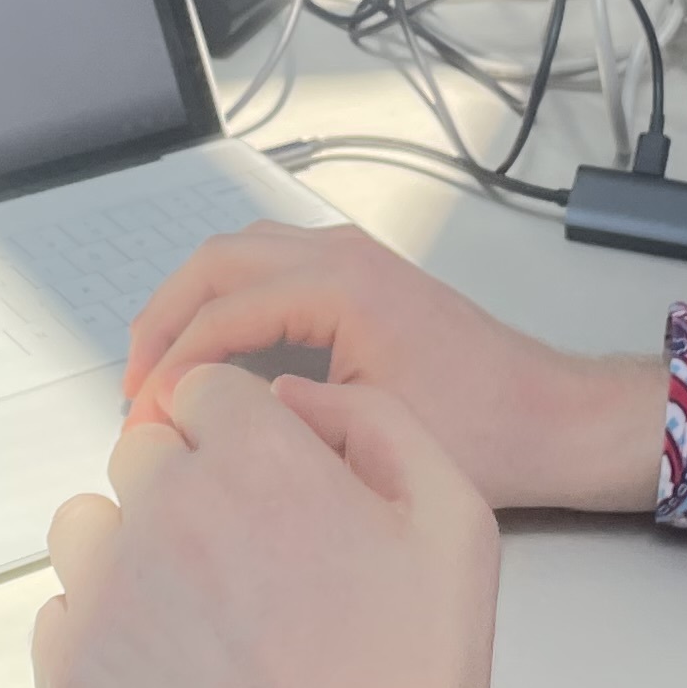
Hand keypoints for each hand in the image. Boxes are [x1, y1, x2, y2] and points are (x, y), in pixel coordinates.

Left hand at [36, 365, 521, 687]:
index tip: (261, 489)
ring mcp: (107, 593)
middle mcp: (167, 511)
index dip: (238, 435)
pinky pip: (62, 612)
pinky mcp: (71, 672)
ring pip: (89, 525)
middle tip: (246, 567)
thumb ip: (375, 422)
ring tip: (201, 620)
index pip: (203, 392)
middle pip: (144, 453)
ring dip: (132, 550)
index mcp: (259, 460)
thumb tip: (293, 398)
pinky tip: (171, 672)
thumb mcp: (454, 522)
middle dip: (188, 489)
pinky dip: (105, 631)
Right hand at [122, 220, 662, 513]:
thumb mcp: (374, 434)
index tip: (148, 415)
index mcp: (344, 285)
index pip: (223, 311)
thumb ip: (285, 416)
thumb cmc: (486, 430)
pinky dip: (227, 297)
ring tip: (162, 366)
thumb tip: (213, 414)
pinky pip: (269, 264)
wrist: (550, 418)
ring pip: (239, 253)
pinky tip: (215, 350)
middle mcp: (344, 256)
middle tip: (136, 385)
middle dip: (164, 320)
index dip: (172, 365)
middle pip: (216, 261)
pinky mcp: (360, 277)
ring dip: (192, 302)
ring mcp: (352, 258)